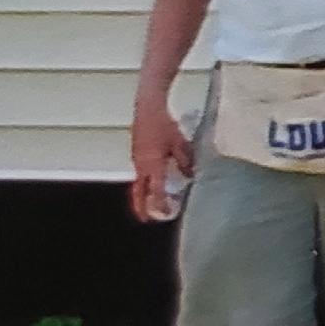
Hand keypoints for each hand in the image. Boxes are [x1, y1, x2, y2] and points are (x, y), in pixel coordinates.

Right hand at [128, 105, 194, 221]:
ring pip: (138, 180)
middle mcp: (140, 164)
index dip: (159, 204)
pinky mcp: (135, 151)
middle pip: (138, 191)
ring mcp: (135, 158)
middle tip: (146, 218)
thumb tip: (189, 174)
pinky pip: (139, 170)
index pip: (155, 191)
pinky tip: (153, 178)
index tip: (165, 213)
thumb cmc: (164, 124)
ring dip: (143, 192)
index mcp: (152, 164)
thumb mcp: (180, 143)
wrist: (148, 107)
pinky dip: (144, 179)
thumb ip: (185, 161)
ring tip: (151, 200)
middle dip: (140, 206)